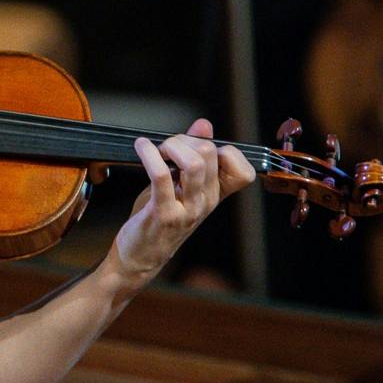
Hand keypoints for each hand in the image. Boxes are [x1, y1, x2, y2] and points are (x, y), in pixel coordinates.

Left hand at [108, 119, 254, 288]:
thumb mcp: (179, 184)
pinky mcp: (164, 213)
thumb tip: (204, 125)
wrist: (139, 257)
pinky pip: (162, 175)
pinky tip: (141, 147)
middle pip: (211, 153)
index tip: (194, 148)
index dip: (221, 149)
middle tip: (165, 147)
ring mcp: (188, 209)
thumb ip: (192, 155)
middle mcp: (206, 202)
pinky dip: (149, 154)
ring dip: (171, 146)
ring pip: (195, 163)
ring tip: (155, 149)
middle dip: (184, 140)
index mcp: (215, 195)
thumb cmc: (158, 218)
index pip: (243, 169)